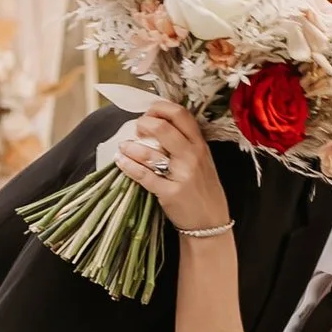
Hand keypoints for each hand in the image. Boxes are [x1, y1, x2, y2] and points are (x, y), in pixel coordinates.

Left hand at [113, 102, 227, 236]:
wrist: (210, 223)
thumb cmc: (203, 189)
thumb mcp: (203, 161)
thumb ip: (185, 143)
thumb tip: (156, 126)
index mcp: (200, 145)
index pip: (181, 114)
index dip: (160, 108)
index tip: (149, 113)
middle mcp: (192, 156)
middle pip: (163, 127)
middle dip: (143, 124)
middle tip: (137, 129)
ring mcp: (182, 175)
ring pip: (150, 152)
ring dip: (131, 146)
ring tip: (123, 147)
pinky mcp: (169, 193)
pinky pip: (143, 175)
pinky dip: (128, 166)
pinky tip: (121, 161)